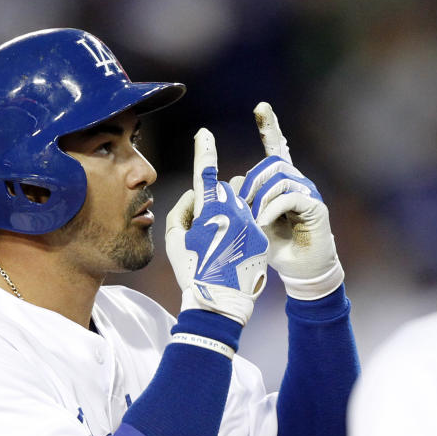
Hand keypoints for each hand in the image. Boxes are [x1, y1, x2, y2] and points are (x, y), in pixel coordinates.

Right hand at [165, 128, 268, 324]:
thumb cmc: (193, 272)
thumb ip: (181, 210)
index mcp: (210, 212)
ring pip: (238, 206)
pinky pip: (249, 222)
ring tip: (220, 247)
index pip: (206, 175)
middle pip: (223, 193)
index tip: (204, 133)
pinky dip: (240, 231)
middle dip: (213, 205)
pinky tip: (233, 253)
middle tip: (204, 233)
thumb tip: (196, 196)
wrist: (221, 302)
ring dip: (228, 218)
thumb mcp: (175, 241)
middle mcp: (234, 213)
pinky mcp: (261, 236)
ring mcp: (250, 224)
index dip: (204, 152)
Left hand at [233, 102, 343, 300]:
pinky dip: (271, 209)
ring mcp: (308, 192)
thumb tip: (228, 184)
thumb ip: (241, 202)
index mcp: (280, 183)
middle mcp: (297, 182)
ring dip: (260, 198)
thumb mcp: (251, 223)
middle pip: (270, 164)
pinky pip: (289, 195)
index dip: (270, 127)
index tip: (261, 106)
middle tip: (242, 208)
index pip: (276, 148)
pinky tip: (264, 223)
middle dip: (251, 183)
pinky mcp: (315, 206)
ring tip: (254, 220)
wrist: (301, 271)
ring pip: (278, 178)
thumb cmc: (275, 248)